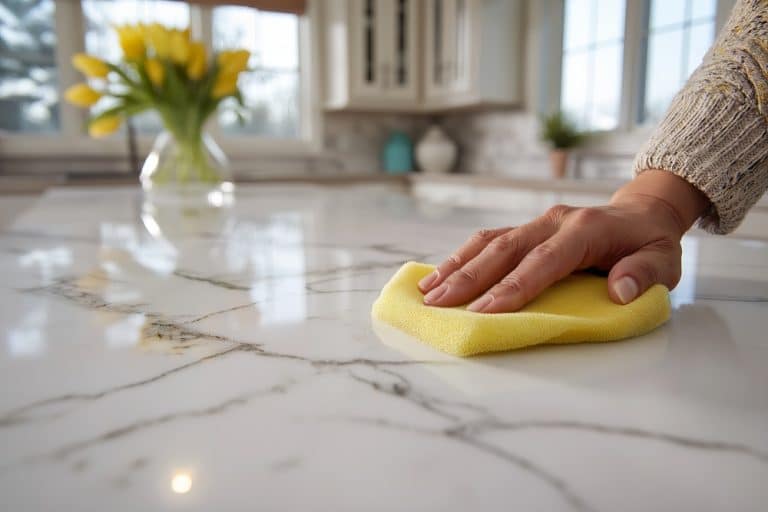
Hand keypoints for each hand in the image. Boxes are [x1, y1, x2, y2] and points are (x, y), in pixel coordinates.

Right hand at [418, 171, 708, 312]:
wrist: (642, 212)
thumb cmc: (650, 243)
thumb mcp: (667, 260)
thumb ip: (646, 274)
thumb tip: (620, 291)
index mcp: (585, 229)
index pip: (543, 261)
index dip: (513, 287)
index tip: (484, 311)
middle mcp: (553, 221)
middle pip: (504, 249)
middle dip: (469, 278)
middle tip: (439, 304)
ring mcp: (536, 222)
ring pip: (489, 242)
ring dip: (457, 266)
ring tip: (428, 292)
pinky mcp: (526, 229)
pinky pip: (489, 241)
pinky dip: (462, 258)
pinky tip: (440, 276)